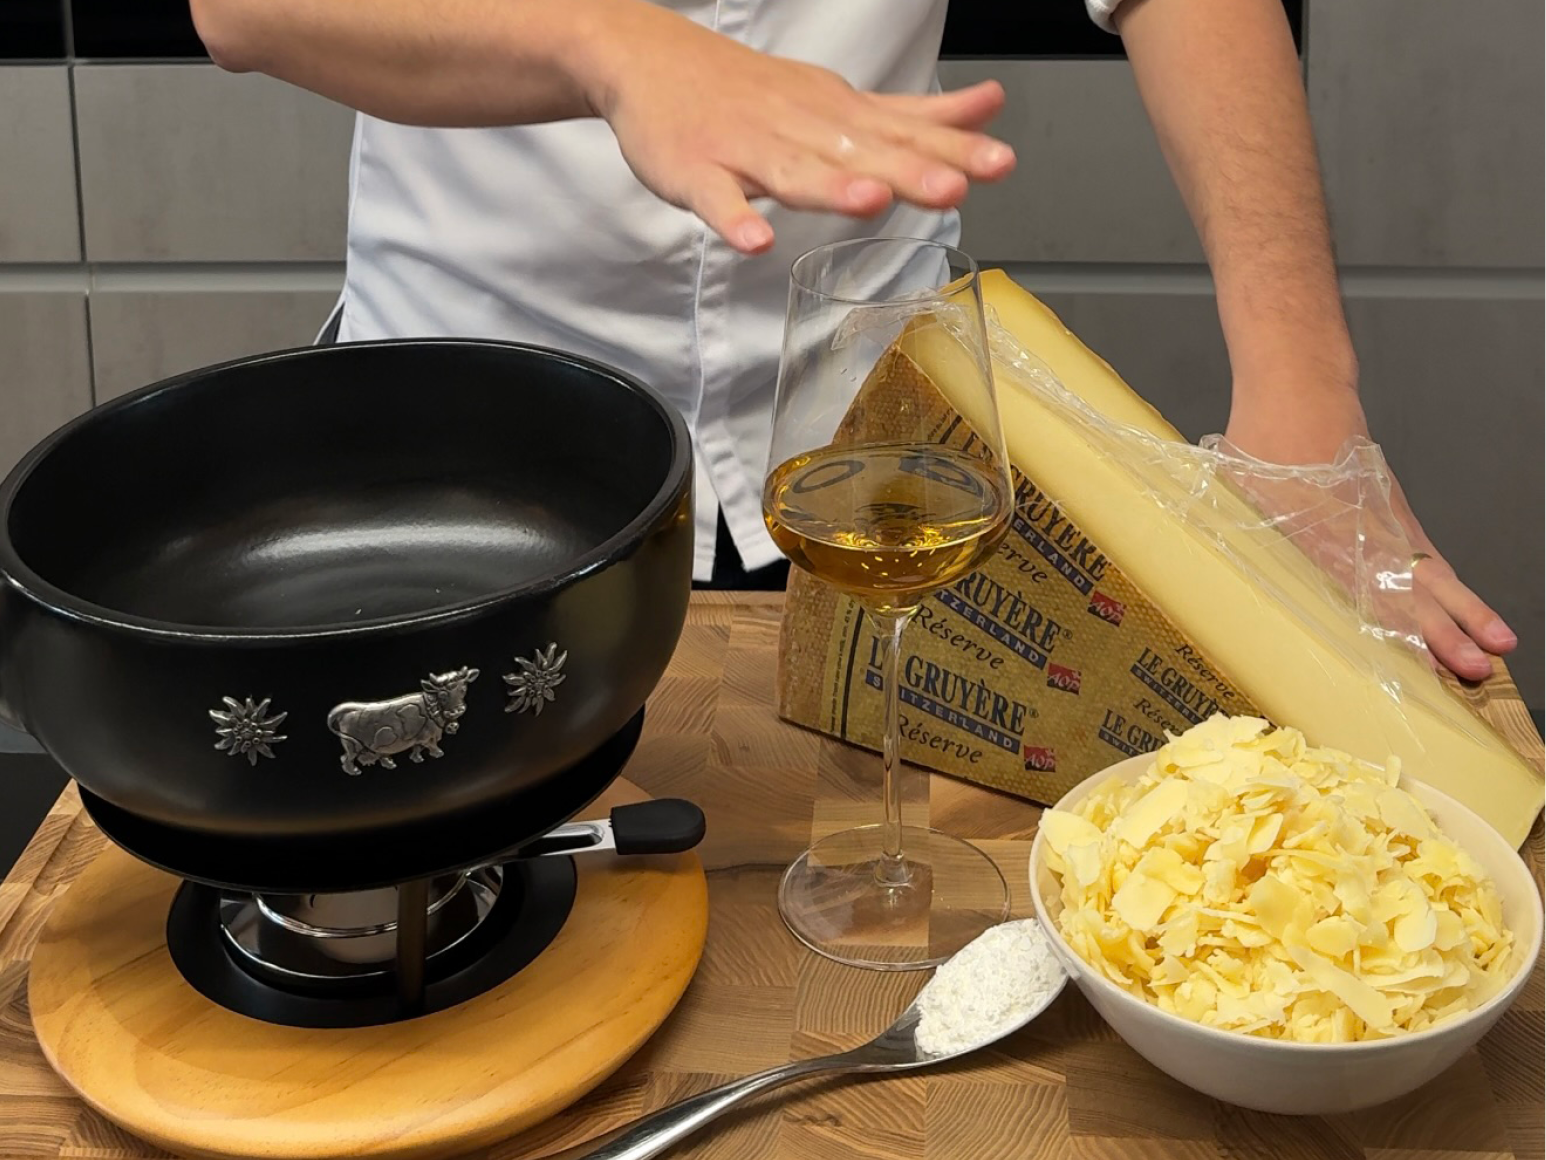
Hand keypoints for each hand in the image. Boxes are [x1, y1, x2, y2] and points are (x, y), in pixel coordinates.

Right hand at [580, 4, 1014, 254]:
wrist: (655, 61)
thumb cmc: (756, 94)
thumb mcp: (844, 100)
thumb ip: (915, 116)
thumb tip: (989, 107)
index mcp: (839, 117)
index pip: (904, 133)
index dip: (953, 149)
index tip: (1000, 163)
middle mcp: (801, 130)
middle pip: (858, 154)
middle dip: (907, 171)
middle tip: (953, 187)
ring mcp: (747, 151)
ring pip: (793, 173)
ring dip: (830, 188)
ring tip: (869, 203)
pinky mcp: (697, 173)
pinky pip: (716, 200)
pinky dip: (733, 219)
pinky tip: (754, 241)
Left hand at [1224, 383, 1516, 681]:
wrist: (1298, 390)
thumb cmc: (1261, 443)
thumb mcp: (1235, 494)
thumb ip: (1233, 534)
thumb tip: (1205, 575)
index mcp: (1323, 534)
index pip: (1370, 590)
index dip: (1397, 625)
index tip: (1422, 656)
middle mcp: (1363, 532)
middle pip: (1411, 587)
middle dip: (1444, 630)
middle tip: (1474, 668)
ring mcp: (1384, 521)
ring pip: (1431, 574)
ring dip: (1464, 612)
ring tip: (1499, 646)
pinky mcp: (1393, 512)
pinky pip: (1427, 556)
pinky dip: (1452, 586)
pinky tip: (1474, 613)